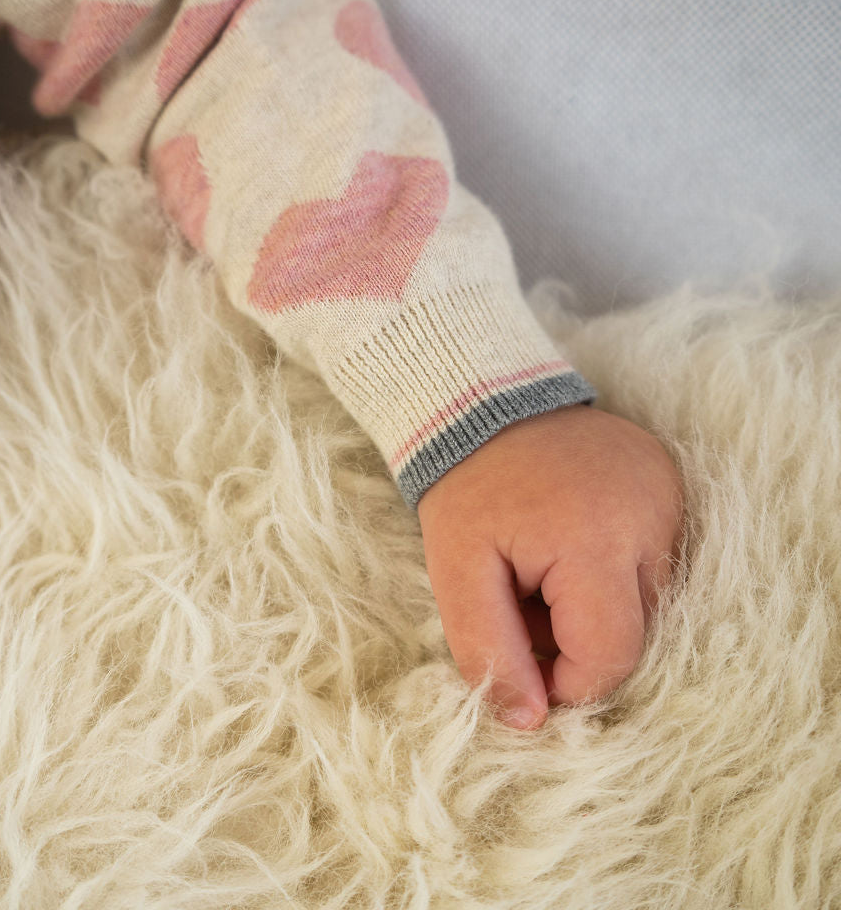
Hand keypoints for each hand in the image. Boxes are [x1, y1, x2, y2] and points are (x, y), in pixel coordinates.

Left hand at [416, 404, 681, 728]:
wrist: (481, 403)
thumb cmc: (464, 490)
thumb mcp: (455, 573)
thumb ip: (489, 651)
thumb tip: (531, 722)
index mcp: (595, 541)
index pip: (611, 657)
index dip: (566, 678)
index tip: (521, 648)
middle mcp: (651, 517)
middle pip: (633, 630)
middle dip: (575, 636)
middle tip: (523, 592)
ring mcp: (669, 494)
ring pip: (648, 598)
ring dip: (596, 602)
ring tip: (544, 561)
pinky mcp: (670, 481)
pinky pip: (655, 556)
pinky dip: (613, 566)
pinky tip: (571, 536)